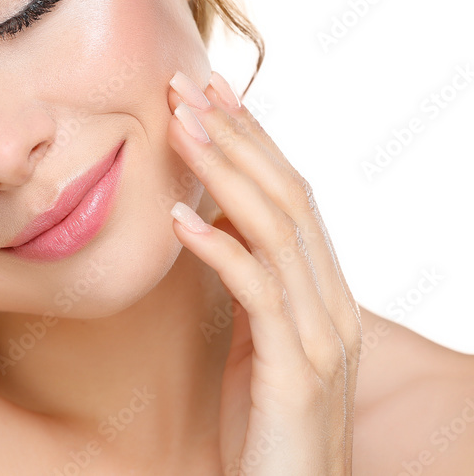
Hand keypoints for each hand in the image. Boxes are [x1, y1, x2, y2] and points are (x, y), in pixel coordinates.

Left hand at [166, 69, 361, 475]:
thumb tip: (209, 227)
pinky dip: (220, 248)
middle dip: (237, 136)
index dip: (253, 139)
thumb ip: (247, 286)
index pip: (291, 195)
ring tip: (179, 130)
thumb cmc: (263, 425)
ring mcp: (320, 336)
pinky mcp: (296, 371)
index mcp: (324, 291)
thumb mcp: (254, 342)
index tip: (211, 92)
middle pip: (288, 197)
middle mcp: (333, 303)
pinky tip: (180, 220)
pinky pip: (258, 293)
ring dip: (224, 173)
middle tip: (188, 87)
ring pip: (276, 230)